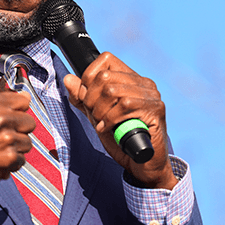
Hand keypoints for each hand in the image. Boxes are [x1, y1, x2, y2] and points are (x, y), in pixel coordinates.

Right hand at [0, 91, 35, 209]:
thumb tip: (23, 98)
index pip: (23, 101)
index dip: (17, 113)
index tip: (10, 120)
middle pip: (29, 123)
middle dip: (18, 132)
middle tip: (1, 140)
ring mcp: (5, 138)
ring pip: (27, 143)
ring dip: (14, 150)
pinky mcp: (8, 158)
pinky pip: (21, 160)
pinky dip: (10, 165)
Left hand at [64, 52, 176, 189]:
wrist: (142, 165)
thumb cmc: (121, 140)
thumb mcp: (96, 116)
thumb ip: (82, 99)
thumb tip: (68, 78)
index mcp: (131, 79)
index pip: (106, 59)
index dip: (89, 77)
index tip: (88, 99)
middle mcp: (144, 83)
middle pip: (104, 77)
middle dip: (91, 99)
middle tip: (95, 116)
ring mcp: (152, 96)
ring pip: (112, 91)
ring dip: (100, 112)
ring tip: (102, 124)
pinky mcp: (156, 110)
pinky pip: (124, 106)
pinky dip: (109, 120)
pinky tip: (109, 129)